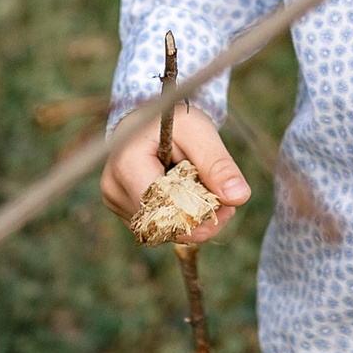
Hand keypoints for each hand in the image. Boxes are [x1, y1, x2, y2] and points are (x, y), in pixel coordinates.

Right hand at [99, 100, 250, 242]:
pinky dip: (179, 220)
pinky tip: (190, 200)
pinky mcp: (123, 210)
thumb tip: (239, 197)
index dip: (196, 215)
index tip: (227, 208)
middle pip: (161, 224)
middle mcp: (114, 187)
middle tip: (227, 206)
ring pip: (160, 230)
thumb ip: (218, 164)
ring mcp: (114, 201)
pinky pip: (156, 228)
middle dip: (198, 220)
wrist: (150, 122)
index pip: (161, 206)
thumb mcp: (200, 133)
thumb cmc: (174, 123)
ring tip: (208, 196)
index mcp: (127, 164)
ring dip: (191, 221)